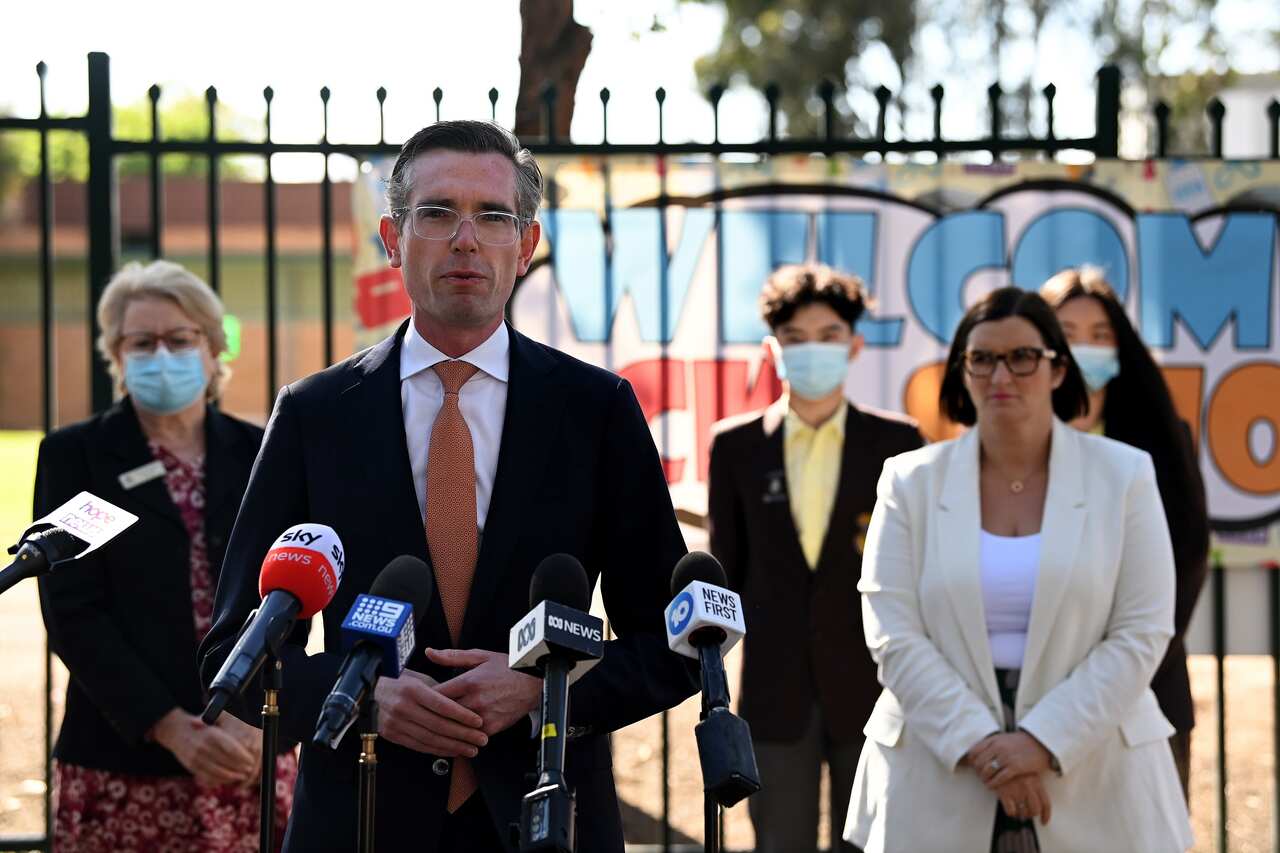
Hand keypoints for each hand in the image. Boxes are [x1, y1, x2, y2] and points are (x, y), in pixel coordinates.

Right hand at [150, 708, 256, 785]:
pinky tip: (228, 780)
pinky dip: (219, 780)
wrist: (177, 731)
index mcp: (212, 735)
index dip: (243, 757)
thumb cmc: (201, 728)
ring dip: (231, 776)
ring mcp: (197, 758)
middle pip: (226, 761)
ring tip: (242, 776)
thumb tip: (249, 745)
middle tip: (249, 769)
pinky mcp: (192, 766)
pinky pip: (207, 777)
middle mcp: (204, 747)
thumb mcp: (215, 726)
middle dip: (240, 767)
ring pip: (218, 772)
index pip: (231, 748)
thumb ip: (228, 736)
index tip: (251, 760)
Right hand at [372, 669, 487, 756]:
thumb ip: (439, 690)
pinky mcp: (392, 735)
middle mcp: (403, 707)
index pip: (442, 705)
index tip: (478, 722)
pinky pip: (419, 746)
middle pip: (439, 725)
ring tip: (471, 749)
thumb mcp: (418, 677)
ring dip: (454, 747)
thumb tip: (461, 702)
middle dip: (463, 735)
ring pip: (430, 739)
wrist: (368, 691)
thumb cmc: (399, 680)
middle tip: (481, 740)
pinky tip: (452, 751)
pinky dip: (438, 750)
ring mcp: (396, 723)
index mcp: (412, 689)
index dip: (463, 715)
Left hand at [427, 648, 542, 736]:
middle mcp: (475, 700)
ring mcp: (484, 716)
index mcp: (469, 681)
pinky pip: (469, 736)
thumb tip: (430, 652)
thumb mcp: (480, 656)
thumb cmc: (507, 667)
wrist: (534, 682)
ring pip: (455, 727)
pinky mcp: (492, 727)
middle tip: (425, 713)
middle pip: (442, 713)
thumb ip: (452, 656)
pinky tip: (457, 731)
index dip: (425, 697)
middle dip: (432, 713)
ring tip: (437, 724)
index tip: (422, 698)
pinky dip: (462, 734)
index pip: (436, 694)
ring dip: (445, 726)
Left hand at [969, 732, 1053, 788]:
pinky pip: (999, 778)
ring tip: (985, 782)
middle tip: (979, 777)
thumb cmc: (1020, 742)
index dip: (972, 762)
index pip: (974, 752)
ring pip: (987, 771)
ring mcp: (1007, 757)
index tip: (973, 767)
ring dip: (984, 779)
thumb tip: (975, 754)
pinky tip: (991, 786)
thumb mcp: (1002, 739)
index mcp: (993, 740)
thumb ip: (990, 745)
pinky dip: (993, 783)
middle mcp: (998, 747)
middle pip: (979, 763)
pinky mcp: (1016, 767)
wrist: (1040, 743)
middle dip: (977, 772)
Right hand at [995, 773, 1051, 824]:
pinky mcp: (1004, 792)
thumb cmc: (1014, 769)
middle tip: (1026, 814)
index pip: (1046, 804)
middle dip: (1030, 815)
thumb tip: (1038, 806)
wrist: (997, 762)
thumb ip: (1036, 788)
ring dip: (1021, 815)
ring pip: (1023, 812)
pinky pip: (1011, 811)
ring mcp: (1016, 790)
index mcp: (1036, 782)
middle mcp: (1028, 787)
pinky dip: (1011, 813)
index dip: (1046, 816)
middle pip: (1035, 810)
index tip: (1043, 822)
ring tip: (1017, 811)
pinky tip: (1010, 808)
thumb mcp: (1029, 774)